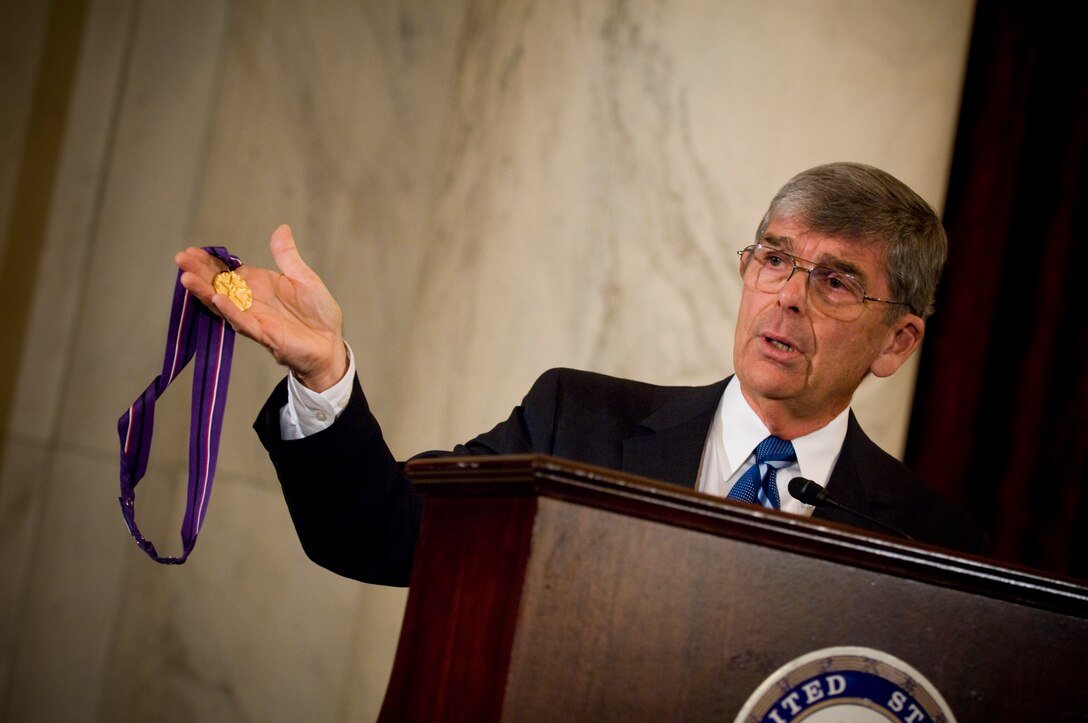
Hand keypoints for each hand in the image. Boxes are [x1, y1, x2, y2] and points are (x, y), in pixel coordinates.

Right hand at [176, 224, 346, 391]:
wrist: (330, 344)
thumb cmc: (318, 313)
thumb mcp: (304, 278)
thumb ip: (287, 256)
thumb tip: (281, 228)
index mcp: (259, 285)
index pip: (228, 271)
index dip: (210, 262)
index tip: (191, 251)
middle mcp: (251, 301)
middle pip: (219, 285)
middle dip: (199, 273)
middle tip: (180, 259)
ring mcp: (255, 318)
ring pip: (224, 304)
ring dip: (206, 292)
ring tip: (186, 279)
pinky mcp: (265, 334)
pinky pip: (244, 322)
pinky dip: (232, 311)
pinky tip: (218, 299)